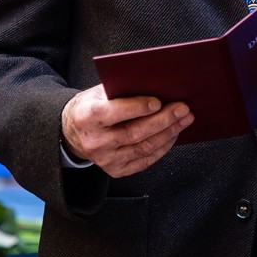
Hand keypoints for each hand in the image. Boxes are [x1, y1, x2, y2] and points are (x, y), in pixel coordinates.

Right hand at [60, 85, 191, 177]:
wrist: (73, 132)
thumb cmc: (91, 106)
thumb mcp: (98, 92)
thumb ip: (121, 90)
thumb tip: (155, 86)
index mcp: (86, 117)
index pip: (112, 112)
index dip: (136, 107)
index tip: (157, 102)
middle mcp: (95, 141)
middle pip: (134, 133)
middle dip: (163, 120)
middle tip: (182, 109)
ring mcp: (105, 159)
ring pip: (143, 148)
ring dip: (168, 133)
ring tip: (183, 120)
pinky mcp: (115, 170)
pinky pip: (145, 160)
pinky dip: (162, 147)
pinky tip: (172, 134)